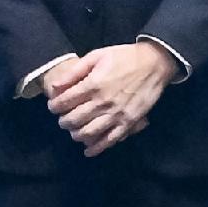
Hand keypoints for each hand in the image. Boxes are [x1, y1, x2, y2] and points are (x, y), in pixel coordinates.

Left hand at [45, 39, 172, 154]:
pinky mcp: (129, 122)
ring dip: (76, 135)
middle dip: (63, 121)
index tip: (53, 106)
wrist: (154, 63)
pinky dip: (97, 148)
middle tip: (62, 119)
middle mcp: (103, 102)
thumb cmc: (124, 57)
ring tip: (74, 131)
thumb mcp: (96, 56)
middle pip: (73, 120)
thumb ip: (74, 72)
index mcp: (93, 85)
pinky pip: (110, 140)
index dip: (54, 106)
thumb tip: (54, 86)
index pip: (64, 102)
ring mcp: (117, 114)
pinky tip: (88, 150)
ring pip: (88, 133)